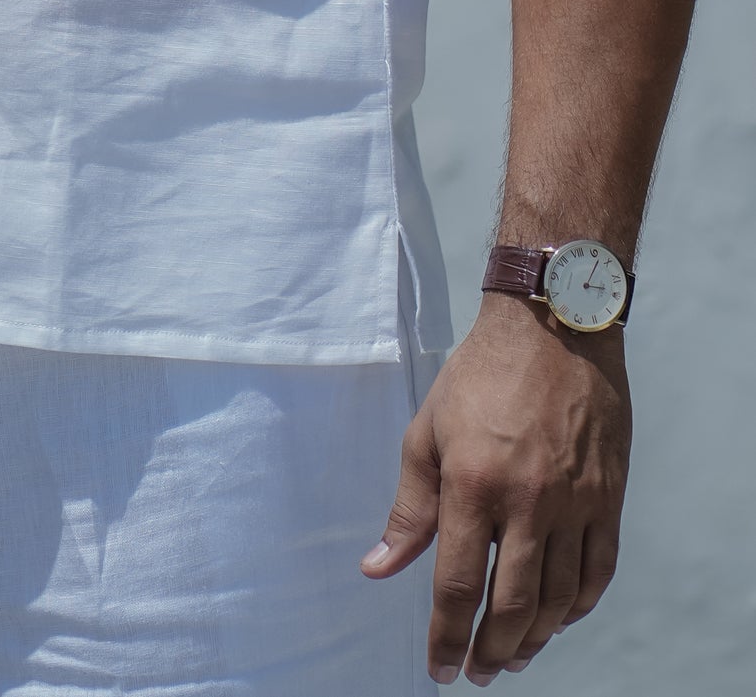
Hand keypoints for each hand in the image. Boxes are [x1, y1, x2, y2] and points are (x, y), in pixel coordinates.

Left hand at [362, 294, 629, 683]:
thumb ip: (408, 506)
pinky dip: (578, 607)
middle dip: (491, 652)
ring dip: (535, 639)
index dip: (445, 636)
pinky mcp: (609, 498)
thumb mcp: (427, 431)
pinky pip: (598, 572)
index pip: (457, 584)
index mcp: (473, 483)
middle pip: (511, 605)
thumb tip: (378, 568)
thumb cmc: (479, 375)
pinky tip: (557, 618)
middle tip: (478, 673)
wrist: (552, 327)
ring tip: (514, 656)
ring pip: (559, 599)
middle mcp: (528, 501)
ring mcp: (575, 503)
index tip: (439, 669)